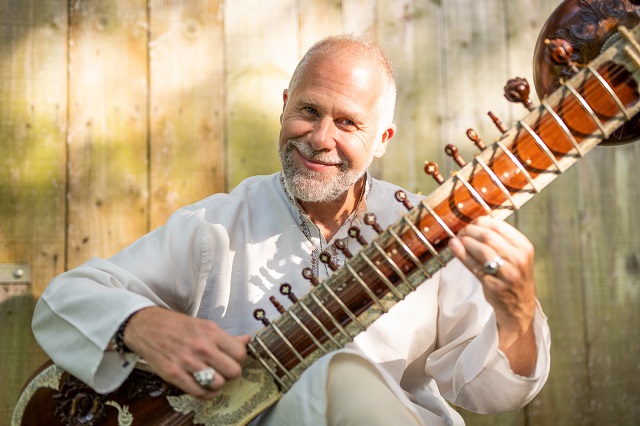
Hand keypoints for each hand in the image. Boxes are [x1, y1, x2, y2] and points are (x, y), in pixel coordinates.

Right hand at [123, 307, 250, 398]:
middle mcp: (201, 347)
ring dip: (218, 383)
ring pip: (218, 383)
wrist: (146, 326)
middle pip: (233, 371)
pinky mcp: (174, 375)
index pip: (240, 353)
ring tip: (213, 378)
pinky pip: (199, 392)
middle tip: (224, 370)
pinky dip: (206, 393)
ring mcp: (187, 362)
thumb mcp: (204, 325)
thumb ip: (226, 336)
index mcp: (211, 332)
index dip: (239, 359)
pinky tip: (204, 386)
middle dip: (231, 373)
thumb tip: (246, 340)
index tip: (233, 359)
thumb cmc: (176, 325)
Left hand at [447, 216, 536, 374]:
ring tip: (457, 239)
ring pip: (482, 250)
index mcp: (524, 247)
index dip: (481, 221)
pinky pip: (474, 267)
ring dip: (465, 242)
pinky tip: (454, 247)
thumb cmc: (513, 276)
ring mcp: (508, 274)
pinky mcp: (494, 286)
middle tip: (461, 231)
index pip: (499, 226)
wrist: (520, 307)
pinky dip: (462, 255)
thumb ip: (499, 240)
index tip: (471, 222)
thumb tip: (474, 222)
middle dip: (471, 231)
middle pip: (489, 237)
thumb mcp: (514, 256)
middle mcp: (519, 260)